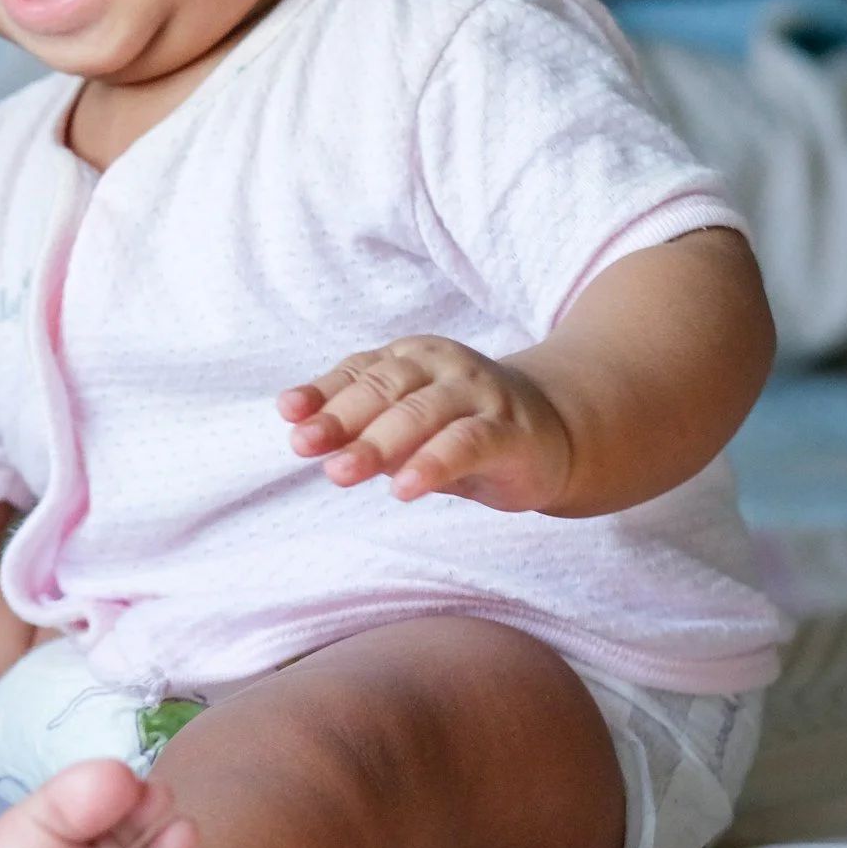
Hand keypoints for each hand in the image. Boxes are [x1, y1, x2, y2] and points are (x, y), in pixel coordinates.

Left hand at [278, 335, 575, 511]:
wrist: (556, 433)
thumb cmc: (459, 426)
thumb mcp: (403, 420)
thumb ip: (356, 420)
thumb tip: (296, 425)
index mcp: (411, 357)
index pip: (360, 373)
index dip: (323, 394)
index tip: (290, 417)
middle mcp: (445, 367)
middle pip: (385, 390)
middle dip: (341, 420)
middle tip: (305, 448)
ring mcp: (481, 396)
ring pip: (422, 414)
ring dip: (378, 444)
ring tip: (341, 473)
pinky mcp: (511, 433)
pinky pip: (467, 444)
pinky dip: (432, 464)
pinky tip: (404, 489)